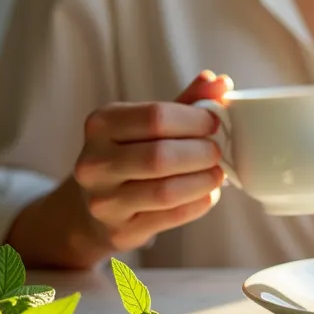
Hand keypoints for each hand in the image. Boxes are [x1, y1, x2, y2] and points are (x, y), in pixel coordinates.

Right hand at [74, 70, 232, 251]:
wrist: (91, 207)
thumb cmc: (129, 154)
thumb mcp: (148, 123)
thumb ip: (185, 102)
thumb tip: (221, 81)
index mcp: (101, 124)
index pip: (156, 117)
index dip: (194, 119)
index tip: (214, 122)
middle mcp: (95, 162)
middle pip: (160, 156)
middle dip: (200, 153)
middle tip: (217, 151)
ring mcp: (103, 201)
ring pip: (165, 191)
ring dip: (203, 181)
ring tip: (217, 174)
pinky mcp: (119, 231)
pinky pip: (169, 217)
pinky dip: (198, 204)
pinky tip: (207, 195)